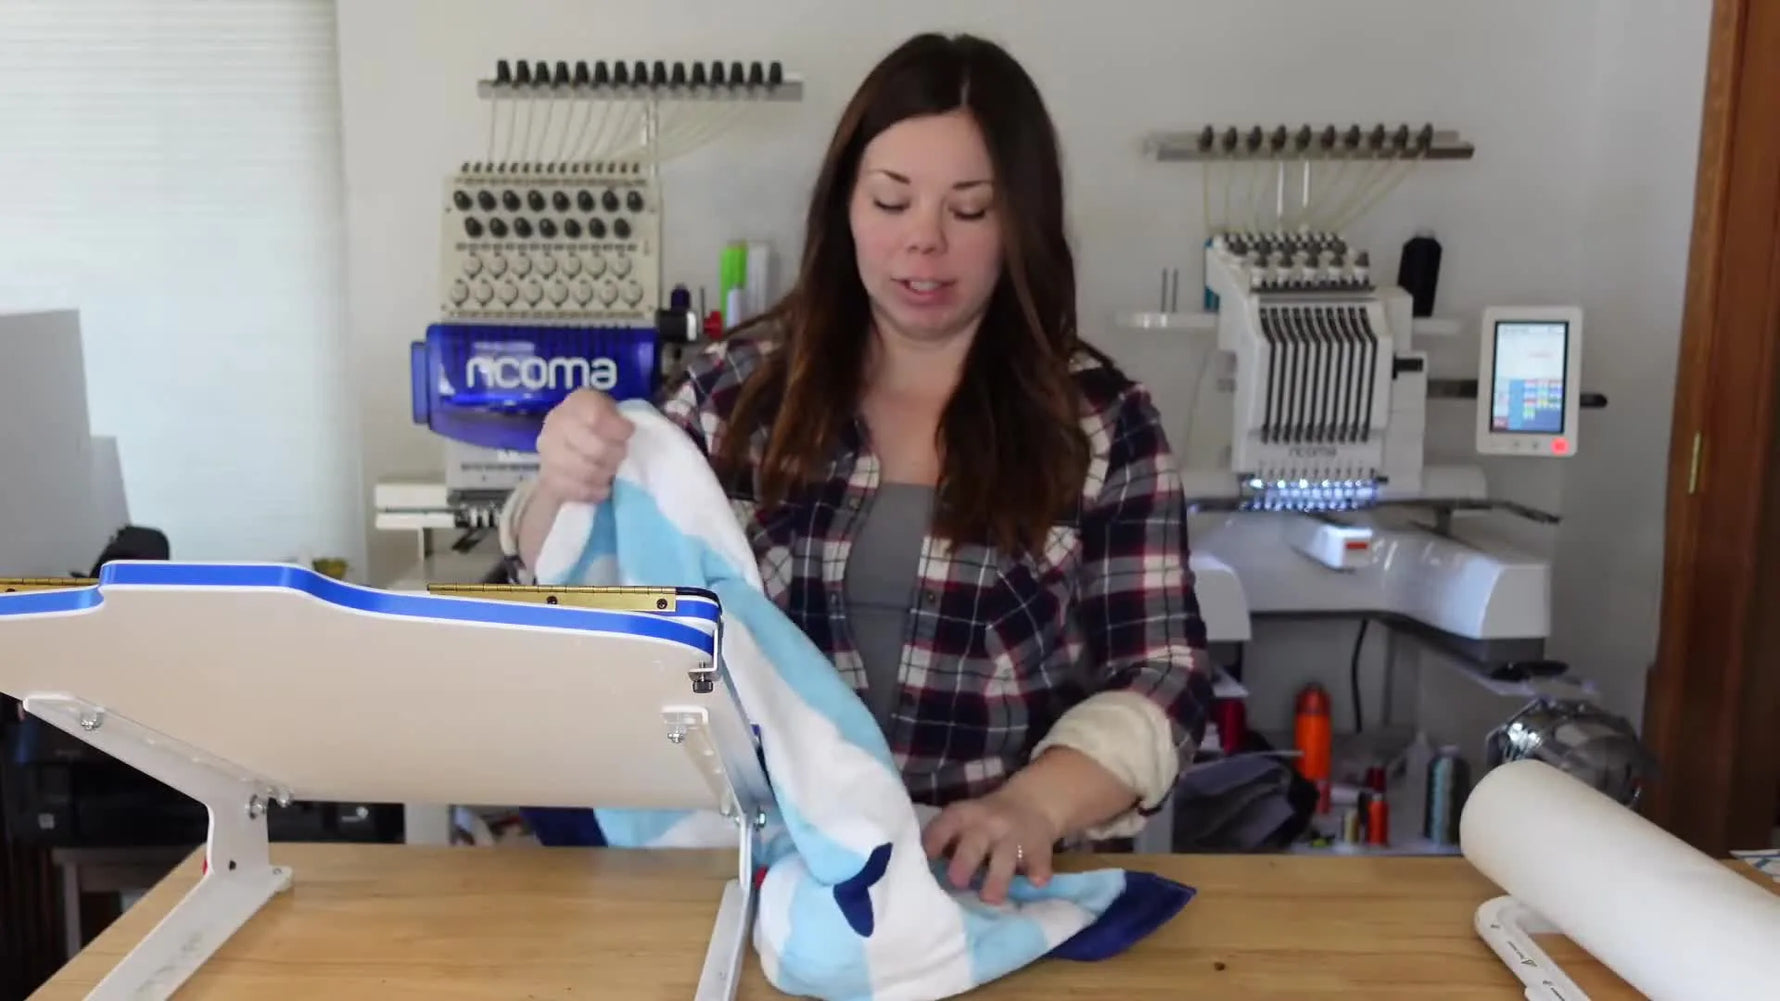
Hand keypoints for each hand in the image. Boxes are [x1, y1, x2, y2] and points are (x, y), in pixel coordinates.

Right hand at [534, 389, 634, 503]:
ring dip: (604, 474)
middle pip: (594, 448)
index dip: (618, 429)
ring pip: (584, 471)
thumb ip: (618, 417)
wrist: (571, 445)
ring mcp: (548, 451)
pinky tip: (601, 488)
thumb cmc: (600, 426)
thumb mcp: (612, 411)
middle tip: (620, 457)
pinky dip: (592, 492)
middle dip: (614, 455)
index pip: (596, 417)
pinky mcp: (547, 477)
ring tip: (610, 472)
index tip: (629, 434)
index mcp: (578, 402)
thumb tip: (628, 432)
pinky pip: (573, 489)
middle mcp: (557, 422)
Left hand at [922, 785, 1061, 904]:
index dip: (935, 840)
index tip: (926, 858)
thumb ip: (945, 842)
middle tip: (956, 881)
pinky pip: (1039, 861)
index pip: (946, 824)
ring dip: (998, 878)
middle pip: (975, 842)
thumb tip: (915, 874)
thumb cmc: (984, 823)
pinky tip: (1035, 882)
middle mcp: (988, 823)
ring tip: (990, 898)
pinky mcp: (1039, 847)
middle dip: (965, 861)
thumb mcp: (963, 821)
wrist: (1032, 803)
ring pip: (1006, 857)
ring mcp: (1015, 835)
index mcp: (964, 816)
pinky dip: (1038, 872)